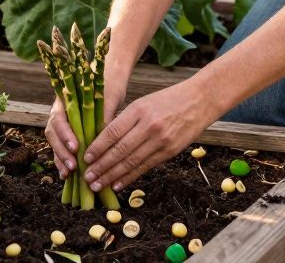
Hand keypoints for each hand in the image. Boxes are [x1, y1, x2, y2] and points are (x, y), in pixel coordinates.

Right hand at [46, 75, 127, 178]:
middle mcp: (60, 113)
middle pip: (53, 134)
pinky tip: (67, 176)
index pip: (59, 119)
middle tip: (72, 166)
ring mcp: (63, 124)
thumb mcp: (107, 98)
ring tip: (69, 174)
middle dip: (61, 152)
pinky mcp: (69, 134)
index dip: (65, 135)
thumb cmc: (107, 87)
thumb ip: (102, 116)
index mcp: (64, 101)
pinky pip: (62, 148)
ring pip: (56, 143)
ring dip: (61, 159)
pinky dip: (64, 161)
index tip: (75, 147)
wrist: (109, 80)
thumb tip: (101, 137)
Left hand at [81, 78, 217, 192]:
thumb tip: (102, 141)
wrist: (199, 101)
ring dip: (112, 176)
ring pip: (131, 162)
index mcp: (138, 110)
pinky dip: (130, 177)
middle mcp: (148, 126)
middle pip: (119, 150)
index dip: (97, 148)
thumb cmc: (168, 100)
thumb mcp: (143, 103)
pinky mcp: (170, 152)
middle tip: (87, 178)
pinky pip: (145, 167)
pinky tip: (118, 184)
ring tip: (98, 185)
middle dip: (101, 166)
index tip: (85, 158)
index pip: (112, 132)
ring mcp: (160, 140)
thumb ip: (125, 120)